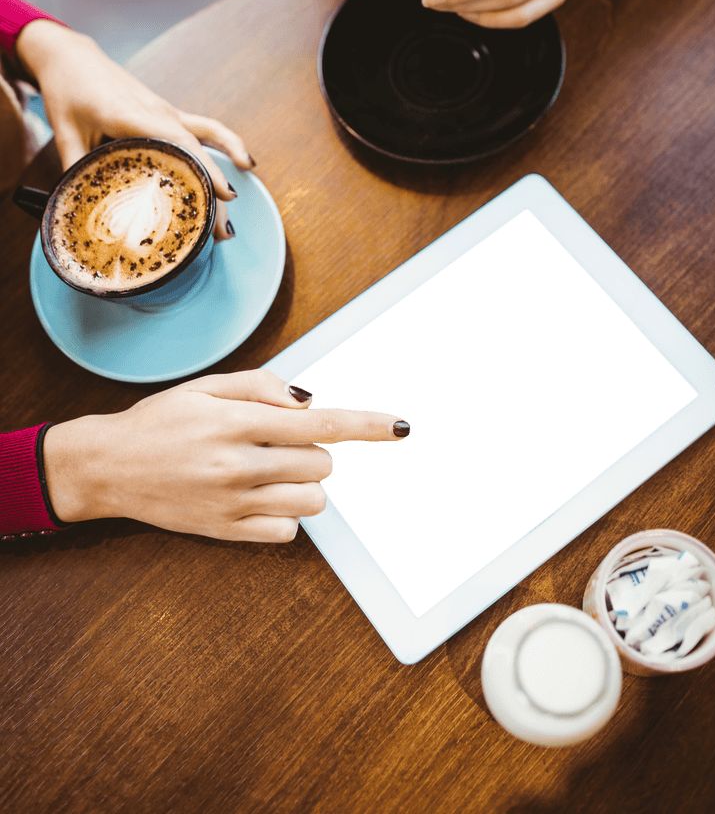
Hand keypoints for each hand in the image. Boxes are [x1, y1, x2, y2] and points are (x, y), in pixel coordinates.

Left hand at [15, 20, 253, 239]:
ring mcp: (166, 110)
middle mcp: (157, 110)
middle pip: (197, 147)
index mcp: (131, 114)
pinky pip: (204, 127)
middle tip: (222, 228)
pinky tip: (242, 162)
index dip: (203, 168)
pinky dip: (224, 143)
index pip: (177, 141)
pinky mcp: (168, 112)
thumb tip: (83, 206)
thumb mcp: (64, 133)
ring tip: (238, 198)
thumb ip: (76, 169)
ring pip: (207, 135)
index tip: (223, 195)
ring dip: (227, 162)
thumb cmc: (67, 91)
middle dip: (215, 186)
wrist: (71, 58)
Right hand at [43, 369, 409, 541]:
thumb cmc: (162, 420)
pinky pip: (286, 532)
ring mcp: (232, 504)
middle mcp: (238, 465)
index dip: (366, 425)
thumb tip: (311, 402)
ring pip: (312, 502)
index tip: (399, 428)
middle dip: (311, 450)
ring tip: (269, 470)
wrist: (110, 466)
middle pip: (322, 465)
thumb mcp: (207, 386)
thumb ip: (263, 387)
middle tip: (276, 443)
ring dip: (303, 484)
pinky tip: (257, 496)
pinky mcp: (225, 533)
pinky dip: (284, 514)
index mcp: (236, 422)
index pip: (320, 424)